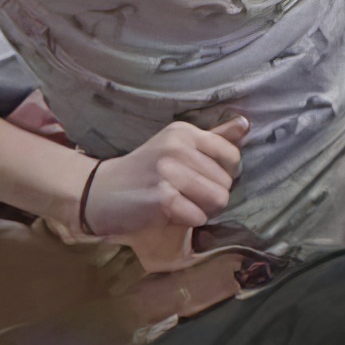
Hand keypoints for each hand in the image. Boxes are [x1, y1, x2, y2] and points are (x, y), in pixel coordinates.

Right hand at [74, 113, 245, 264]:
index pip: (232, 156)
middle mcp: (177, 147)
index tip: (200, 178)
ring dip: (201, 209)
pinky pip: (198, 217)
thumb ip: (213, 138)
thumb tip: (246, 124)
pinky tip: (166, 213)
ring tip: (178, 203)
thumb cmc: (144, 171)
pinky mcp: (162, 198)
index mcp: (184, 132)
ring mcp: (168, 172)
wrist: (98, 191)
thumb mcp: (175, 146)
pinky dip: (186, 220)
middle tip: (182, 194)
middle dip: (210, 196)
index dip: (223, 175)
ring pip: (218, 200)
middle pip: (226, 183)